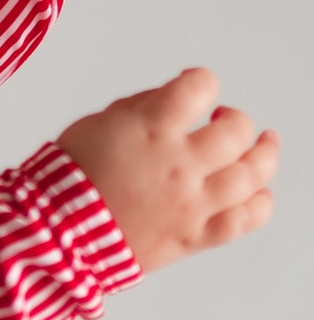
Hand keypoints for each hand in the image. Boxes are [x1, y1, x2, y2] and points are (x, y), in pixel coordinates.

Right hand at [57, 67, 277, 273]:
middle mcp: (180, 165)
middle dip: (235, 120)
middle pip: (237, 131)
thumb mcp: (98, 123)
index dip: (201, 82)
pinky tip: (259, 192)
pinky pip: (244, 221)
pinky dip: (259, 205)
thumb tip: (177, 95)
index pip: (202, 86)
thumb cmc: (68, 179)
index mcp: (152, 129)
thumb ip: (143, 106)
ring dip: (264, 155)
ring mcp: (191, 204)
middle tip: (224, 120)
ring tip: (264, 145)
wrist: (55, 236)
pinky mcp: (193, 237)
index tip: (194, 89)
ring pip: (251, 175)